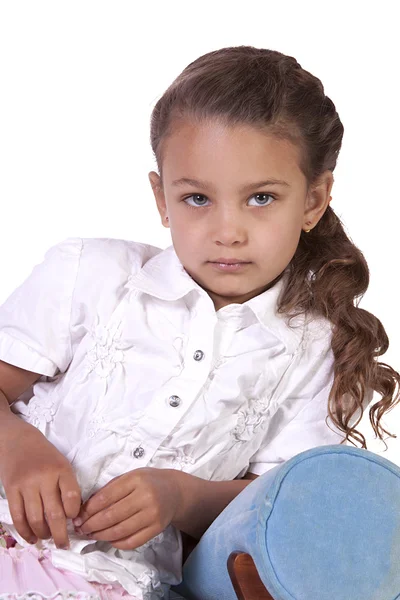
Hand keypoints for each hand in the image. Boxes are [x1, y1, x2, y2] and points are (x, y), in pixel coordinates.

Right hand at [0, 415, 80, 548]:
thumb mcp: (62, 463)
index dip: (75, 513)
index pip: (72, 497)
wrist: (17, 440)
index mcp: (62, 469)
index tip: (75, 520)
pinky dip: (25, 532)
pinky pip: (18, 517)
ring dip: (43, 534)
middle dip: (60, 535)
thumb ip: (67, 486)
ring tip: (48, 539)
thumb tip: (73, 516)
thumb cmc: (45, 454)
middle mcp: (44, 477)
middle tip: (64, 545)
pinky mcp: (11, 490)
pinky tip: (32, 538)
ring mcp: (26, 485)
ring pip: (35, 519)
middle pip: (54, 514)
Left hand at [73, 467, 180, 549]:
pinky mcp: (156, 529)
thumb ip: (110, 489)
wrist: (174, 491)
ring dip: (100, 535)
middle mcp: (145, 497)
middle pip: (111, 516)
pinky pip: (131, 541)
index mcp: (135, 480)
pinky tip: (108, 539)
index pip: (105, 497)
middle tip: (80, 528)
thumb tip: (86, 508)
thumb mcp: (130, 476)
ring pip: (119, 531)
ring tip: (91, 534)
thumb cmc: (148, 482)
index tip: (77, 516)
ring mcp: (152, 515)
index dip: (88, 510)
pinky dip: (116, 543)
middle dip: (91, 524)